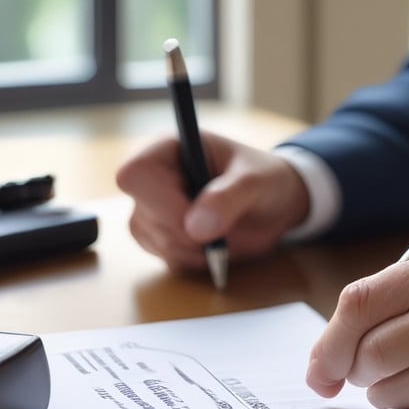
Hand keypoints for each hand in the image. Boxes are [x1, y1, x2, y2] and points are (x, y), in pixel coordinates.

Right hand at [116, 131, 309, 270]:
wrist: (273, 205)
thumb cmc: (264, 179)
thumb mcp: (256, 181)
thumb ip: (229, 197)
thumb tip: (195, 226)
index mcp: (168, 149)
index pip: (134, 174)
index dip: (161, 202)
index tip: (198, 218)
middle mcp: (152, 177)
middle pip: (144, 216)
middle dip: (188, 233)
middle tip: (225, 229)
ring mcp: (151, 209)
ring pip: (155, 241)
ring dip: (196, 249)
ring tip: (226, 233)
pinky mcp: (159, 237)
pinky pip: (167, 258)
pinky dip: (197, 260)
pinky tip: (216, 245)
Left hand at [306, 250, 408, 408]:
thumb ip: (396, 299)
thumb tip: (337, 344)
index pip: (355, 302)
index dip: (327, 341)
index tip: (319, 369)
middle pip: (362, 348)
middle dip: (350, 370)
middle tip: (360, 375)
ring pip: (381, 380)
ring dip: (380, 389)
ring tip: (405, 379)